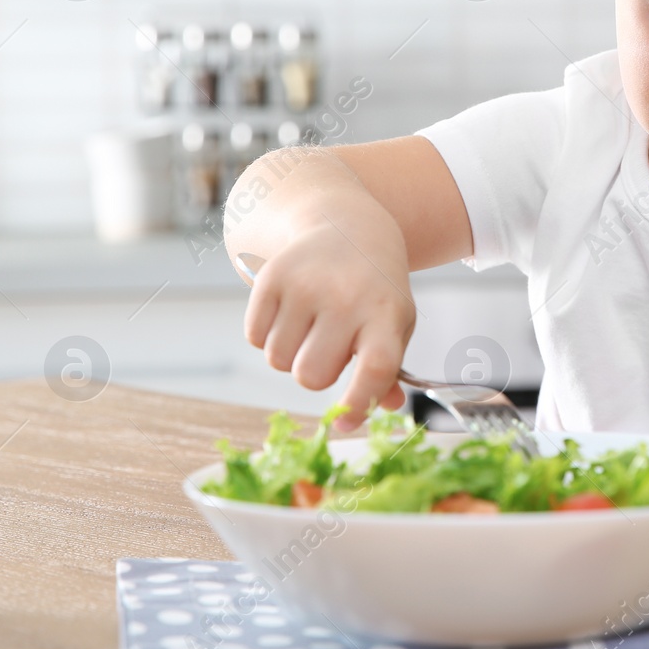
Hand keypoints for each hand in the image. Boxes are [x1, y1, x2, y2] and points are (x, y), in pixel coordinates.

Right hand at [240, 213, 413, 430]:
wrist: (347, 226)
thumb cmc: (374, 287)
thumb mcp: (394, 321)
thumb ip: (388, 367)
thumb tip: (384, 407)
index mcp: (386, 311)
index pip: (375, 368)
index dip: (359, 403)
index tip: (344, 422)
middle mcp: (346, 296)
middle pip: (311, 376)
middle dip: (315, 372)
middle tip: (328, 346)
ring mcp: (306, 284)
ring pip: (278, 361)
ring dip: (290, 354)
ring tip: (311, 323)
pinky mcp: (271, 277)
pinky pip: (254, 337)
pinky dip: (267, 334)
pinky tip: (290, 311)